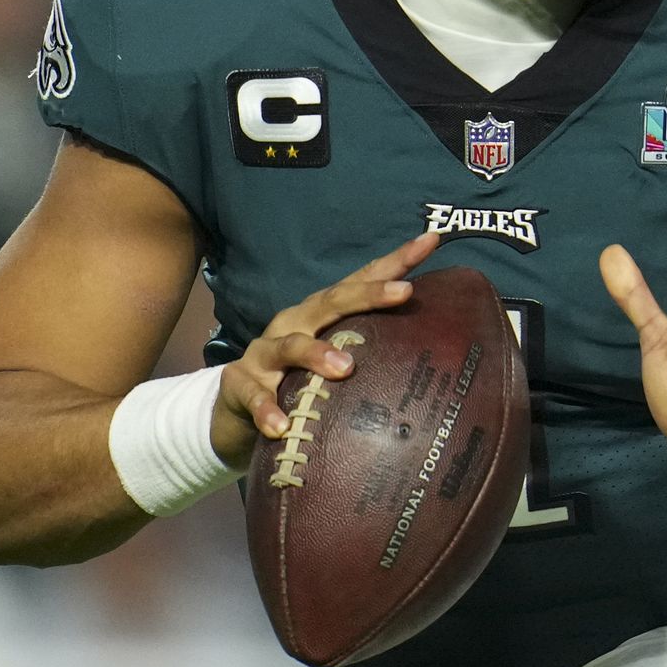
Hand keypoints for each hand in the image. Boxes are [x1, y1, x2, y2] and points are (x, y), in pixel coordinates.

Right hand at [210, 232, 440, 467]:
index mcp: (320, 314)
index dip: (396, 261)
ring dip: (317, 353)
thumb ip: (370, 352)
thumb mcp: (331, 359)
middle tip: (403, 291)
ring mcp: (264, 353)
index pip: (362, 281)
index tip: (431, 240)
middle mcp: (294, 323)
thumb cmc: (297, 379)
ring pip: (291, 346)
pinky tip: (282, 426)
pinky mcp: (239, 384)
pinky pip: (254, 396)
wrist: (234, 409)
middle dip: (369, 294)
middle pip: (332, 301)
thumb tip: (432, 353)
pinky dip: (267, 410)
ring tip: (344, 367)